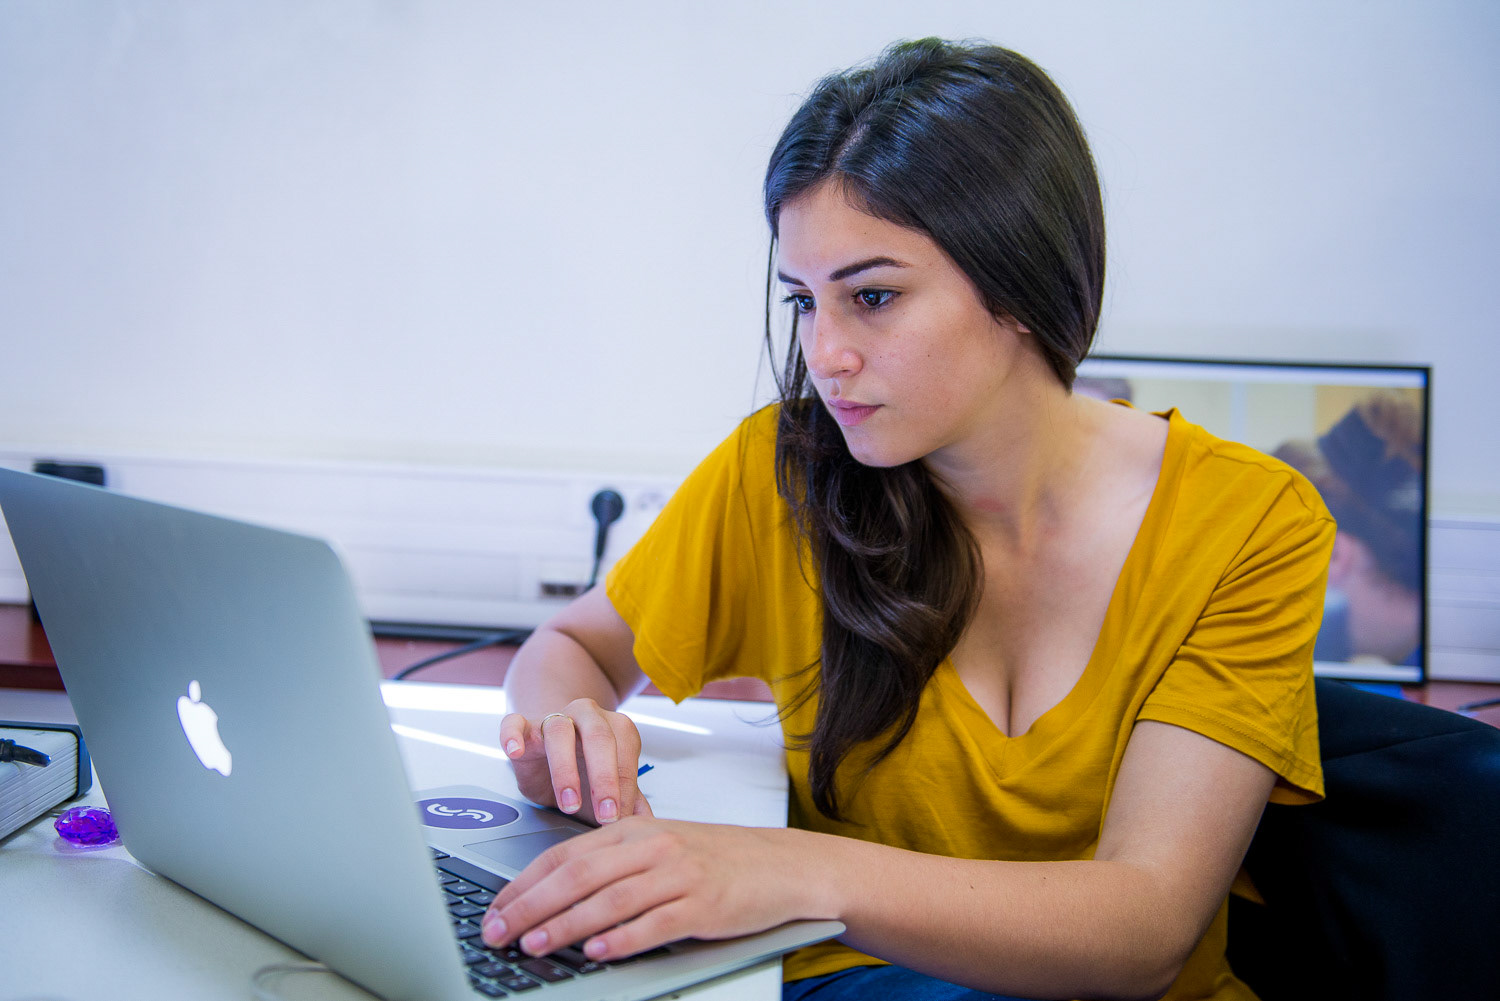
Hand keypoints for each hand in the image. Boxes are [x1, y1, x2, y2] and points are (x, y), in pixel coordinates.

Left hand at [479, 817, 823, 961]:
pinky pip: (653, 924)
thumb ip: (611, 864)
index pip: (564, 854)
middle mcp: (652, 847)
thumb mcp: (658, 847)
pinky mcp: (703, 906)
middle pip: (578, 876)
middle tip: (498, 932)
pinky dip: (621, 939)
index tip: (494, 910)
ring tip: (534, 945)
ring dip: (565, 925)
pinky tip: (596, 952)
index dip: (523, 884)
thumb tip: (552, 896)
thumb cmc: (716, 858)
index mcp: (633, 829)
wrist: (782, 864)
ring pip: (609, 900)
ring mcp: (678, 875)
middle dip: (530, 906)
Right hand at [498, 698, 652, 825]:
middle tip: (605, 814)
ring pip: (559, 730)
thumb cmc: (584, 770)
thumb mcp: (608, 788)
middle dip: (604, 778)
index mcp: (615, 727)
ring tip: (569, 803)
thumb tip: (649, 824)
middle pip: (599, 736)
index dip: (625, 786)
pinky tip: (515, 751)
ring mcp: (554, 717)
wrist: (550, 753)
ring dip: (565, 769)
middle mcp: (587, 716)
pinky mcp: (523, 726)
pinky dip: (513, 734)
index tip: (620, 818)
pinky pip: (515, 722)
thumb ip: (630, 801)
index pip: (626, 750)